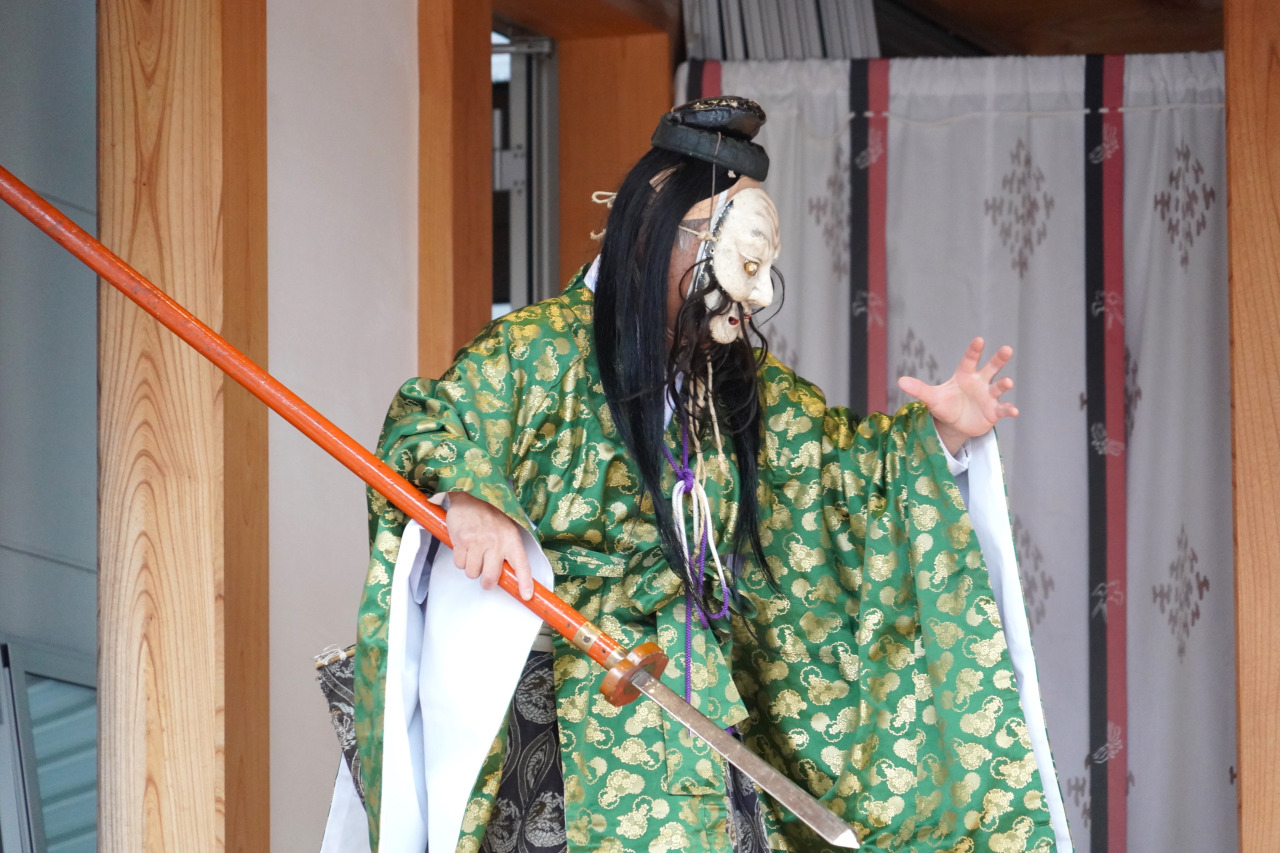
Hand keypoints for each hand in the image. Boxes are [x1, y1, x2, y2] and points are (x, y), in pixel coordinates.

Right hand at [445, 491, 533, 599]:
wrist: (470, 496)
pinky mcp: (462, 541)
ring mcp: (478, 542)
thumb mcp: (507, 528)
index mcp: (511, 539)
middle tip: (486, 579)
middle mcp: (496, 542)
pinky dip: (460, 560)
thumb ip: (509, 550)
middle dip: (487, 583)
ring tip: (474, 553)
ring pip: (472, 573)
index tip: (526, 596)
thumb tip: (511, 575)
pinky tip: (464, 547)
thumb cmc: (490, 515)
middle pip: (491, 577)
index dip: (524, 583)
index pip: (522, 565)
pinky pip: (459, 564)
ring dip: (472, 568)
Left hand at [897, 337, 1018, 455]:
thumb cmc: (945, 405)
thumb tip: (899, 381)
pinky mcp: (994, 411)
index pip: (970, 359)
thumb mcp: (932, 398)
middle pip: (991, 367)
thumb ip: (919, 389)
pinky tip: (1014, 411)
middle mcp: (980, 382)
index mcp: (965, 374)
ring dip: (1004, 384)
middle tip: (1007, 349)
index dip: (974, 350)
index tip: (979, 340)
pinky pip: (1003, 408)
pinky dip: (1009, 409)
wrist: (955, 423)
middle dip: (999, 359)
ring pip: (999, 386)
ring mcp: (989, 396)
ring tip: (1007, 382)